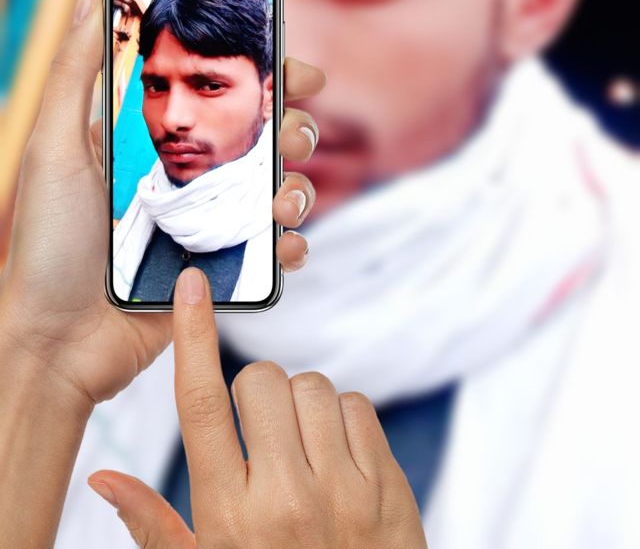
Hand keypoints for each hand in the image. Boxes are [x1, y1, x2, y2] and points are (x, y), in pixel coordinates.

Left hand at [0, 0, 324, 408]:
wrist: (54, 342)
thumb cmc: (47, 243)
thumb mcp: (53, 145)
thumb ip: (77, 70)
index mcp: (160, 139)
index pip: (225, 93)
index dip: (269, 75)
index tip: (296, 69)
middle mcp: (193, 176)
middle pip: (268, 137)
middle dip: (294, 129)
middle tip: (287, 137)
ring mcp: (212, 224)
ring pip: (284, 191)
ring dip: (298, 188)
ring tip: (280, 202)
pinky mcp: (224, 272)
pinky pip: (276, 253)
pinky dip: (292, 247)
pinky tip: (283, 249)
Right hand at [88, 267, 428, 548]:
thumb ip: (154, 525)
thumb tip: (104, 478)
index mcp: (229, 516)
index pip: (201, 405)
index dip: (193, 337)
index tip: (192, 287)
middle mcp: (285, 497)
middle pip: (261, 380)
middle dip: (255, 391)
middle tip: (260, 432)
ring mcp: (343, 490)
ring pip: (312, 386)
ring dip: (300, 403)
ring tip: (299, 448)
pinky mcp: (387, 485)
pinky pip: (357, 406)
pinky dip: (342, 418)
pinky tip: (334, 456)